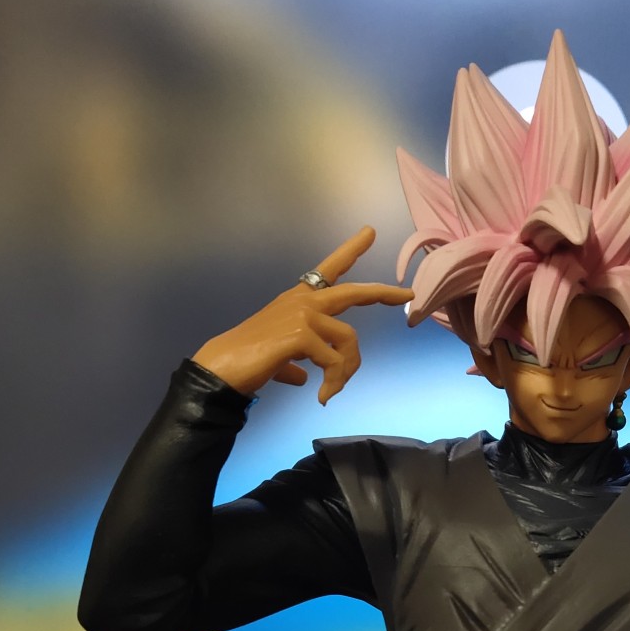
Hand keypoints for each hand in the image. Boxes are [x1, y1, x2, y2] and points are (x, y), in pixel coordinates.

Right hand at [192, 226, 412, 402]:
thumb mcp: (280, 358)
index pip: (328, 270)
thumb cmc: (248, 362)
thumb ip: (296, 362)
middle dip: (382, 293)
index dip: (350, 251)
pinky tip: (321, 396)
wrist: (223, 369)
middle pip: (353, 293)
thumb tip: (306, 379)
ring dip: (346, 371)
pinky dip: (333, 382)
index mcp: (297, 300)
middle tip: (407, 295)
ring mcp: (303, 315)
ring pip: (348, 340)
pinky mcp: (301, 335)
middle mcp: (303, 301)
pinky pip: (335, 362)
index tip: (369, 233)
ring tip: (332, 391)